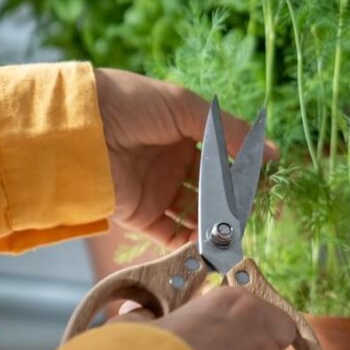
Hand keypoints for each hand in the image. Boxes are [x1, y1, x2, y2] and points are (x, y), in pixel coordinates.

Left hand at [94, 68, 277, 246]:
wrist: (78, 127)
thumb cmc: (130, 104)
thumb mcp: (185, 107)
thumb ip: (229, 131)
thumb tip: (271, 151)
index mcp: (181, 132)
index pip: (222, 155)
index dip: (243, 168)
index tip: (268, 181)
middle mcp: (170, 162)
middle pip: (212, 187)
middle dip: (234, 200)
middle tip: (257, 212)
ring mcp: (156, 190)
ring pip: (196, 213)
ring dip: (217, 223)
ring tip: (236, 229)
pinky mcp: (140, 215)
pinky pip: (172, 234)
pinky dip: (192, 242)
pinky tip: (213, 244)